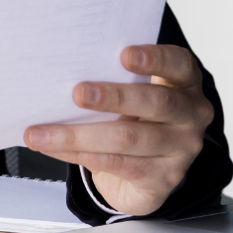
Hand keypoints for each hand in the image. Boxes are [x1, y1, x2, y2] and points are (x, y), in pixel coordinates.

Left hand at [23, 44, 212, 216]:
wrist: (147, 170)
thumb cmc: (135, 117)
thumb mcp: (134, 93)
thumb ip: (113, 79)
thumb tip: (59, 71)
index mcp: (184, 82)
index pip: (179, 64)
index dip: (155, 58)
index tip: (124, 54)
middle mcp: (191, 114)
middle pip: (156, 103)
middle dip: (114, 97)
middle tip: (77, 92)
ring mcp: (181, 150)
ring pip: (128, 139)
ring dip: (79, 135)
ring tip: (41, 133)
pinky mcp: (163, 178)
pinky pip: (117, 165)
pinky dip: (80, 155)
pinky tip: (54, 149)